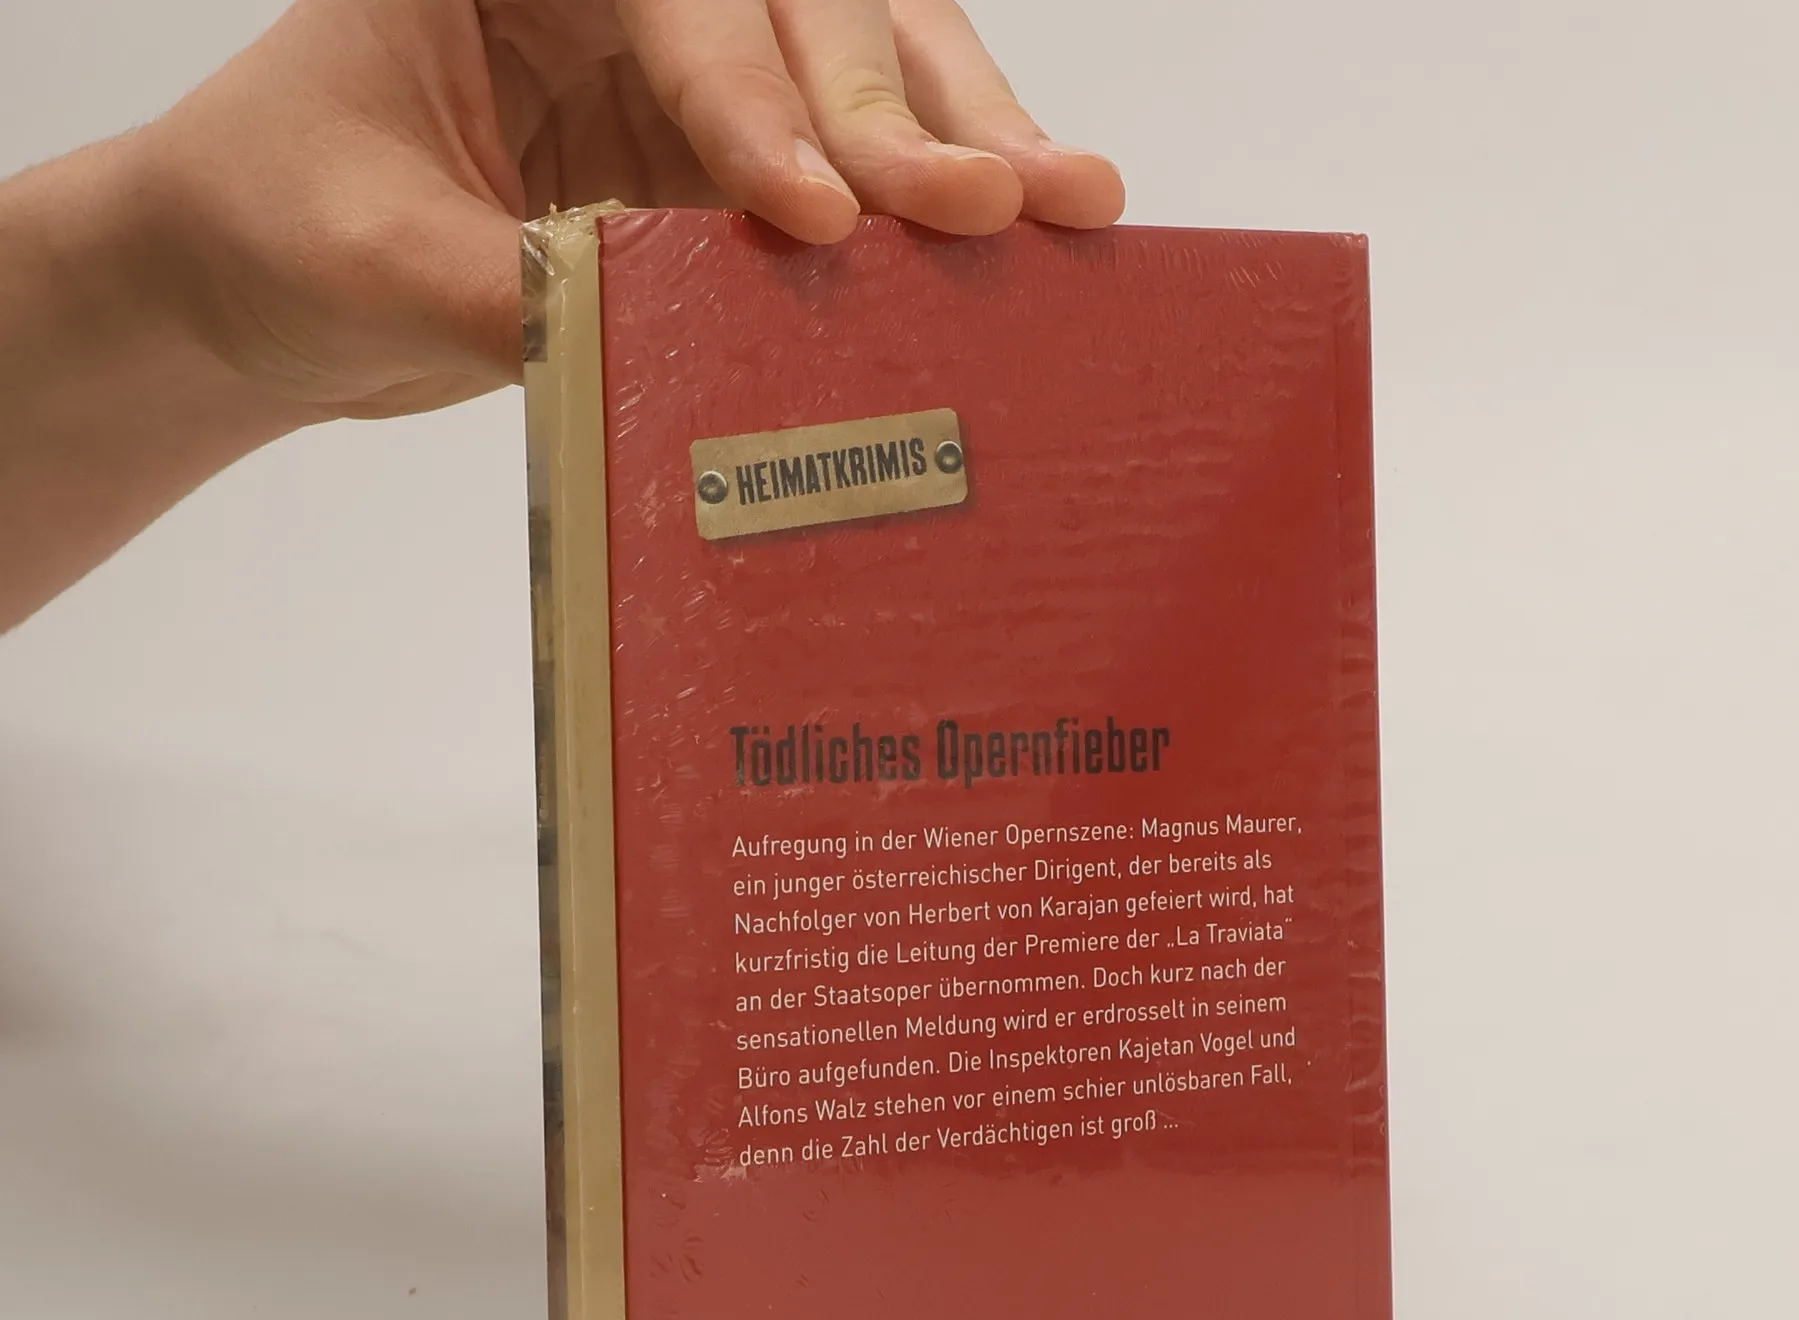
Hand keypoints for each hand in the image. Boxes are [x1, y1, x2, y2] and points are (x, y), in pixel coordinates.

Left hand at [138, 0, 1126, 419]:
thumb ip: (508, 291)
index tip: (816, 214)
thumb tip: (661, 345)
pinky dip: (926, 221)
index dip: (754, 103)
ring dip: (962, 139)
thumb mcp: (364, 255)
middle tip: (1009, 199)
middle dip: (906, 111)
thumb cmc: (275, 223)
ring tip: (1073, 205)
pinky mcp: (720, 167)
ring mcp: (687, 77)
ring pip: (859, 72)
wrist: (264, 281)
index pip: (675, 3)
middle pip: (808, 11)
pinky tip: (1017, 248)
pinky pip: (845, 179)